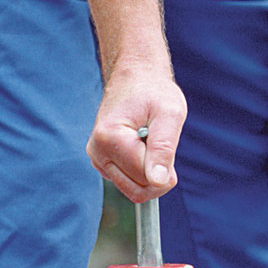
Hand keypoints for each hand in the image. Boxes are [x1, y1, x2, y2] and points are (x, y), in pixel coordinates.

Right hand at [86, 64, 187, 202]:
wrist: (136, 77)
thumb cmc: (155, 92)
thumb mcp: (169, 115)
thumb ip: (164, 148)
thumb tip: (157, 181)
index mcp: (109, 138)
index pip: (146, 178)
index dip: (166, 168)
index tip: (167, 140)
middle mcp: (97, 151)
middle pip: (138, 190)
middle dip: (158, 175)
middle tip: (161, 144)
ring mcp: (98, 158)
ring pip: (135, 190)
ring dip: (151, 173)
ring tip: (150, 143)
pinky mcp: (103, 162)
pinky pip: (130, 184)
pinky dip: (143, 171)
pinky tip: (142, 147)